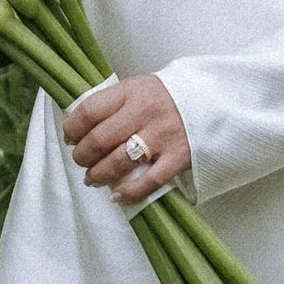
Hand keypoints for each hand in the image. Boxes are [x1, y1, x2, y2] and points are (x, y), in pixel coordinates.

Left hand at [62, 71, 188, 209]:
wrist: (213, 100)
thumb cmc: (167, 97)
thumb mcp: (138, 87)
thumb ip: (113, 103)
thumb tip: (78, 126)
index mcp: (132, 91)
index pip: (90, 110)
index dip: (72, 128)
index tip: (70, 137)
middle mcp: (146, 112)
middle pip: (100, 139)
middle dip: (82, 155)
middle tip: (81, 161)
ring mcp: (163, 136)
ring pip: (119, 162)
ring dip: (99, 174)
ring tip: (93, 178)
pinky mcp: (179, 157)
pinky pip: (149, 181)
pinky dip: (129, 191)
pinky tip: (117, 195)